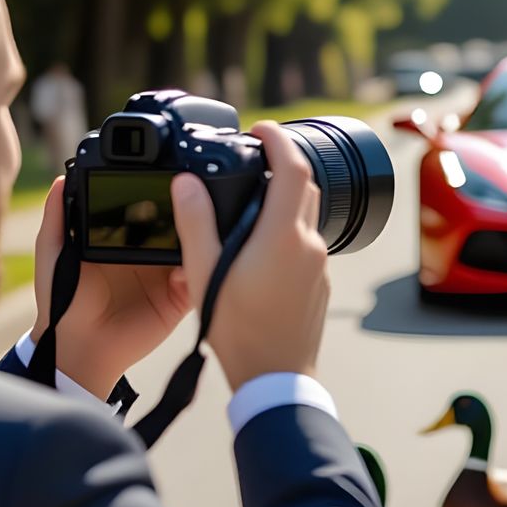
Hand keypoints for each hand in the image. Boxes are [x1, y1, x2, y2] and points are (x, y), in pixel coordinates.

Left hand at [31, 177, 192, 399]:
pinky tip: (187, 265)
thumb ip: (57, 217)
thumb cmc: (62, 300)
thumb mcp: (54, 252)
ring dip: (197, 238)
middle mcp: (150, 254)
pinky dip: (198, 270)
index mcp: (124, 240)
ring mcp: (167, 276)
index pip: (147, 210)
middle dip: (184, 212)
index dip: (155, 193)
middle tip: (188, 198)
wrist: (79, 347)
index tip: (163, 176)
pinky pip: (197, 281)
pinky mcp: (178, 300)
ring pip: (192, 249)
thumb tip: (61, 177)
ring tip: (196, 225)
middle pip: (176, 225)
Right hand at [170, 122, 328, 390]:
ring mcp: (319, 265)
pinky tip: (260, 245)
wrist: (276, 377)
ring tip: (252, 199)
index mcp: (284, 235)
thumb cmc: (239, 329)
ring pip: (308, 216)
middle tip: (255, 157)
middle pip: (306, 187)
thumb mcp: (205, 272)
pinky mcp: (320, 284)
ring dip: (286, 198)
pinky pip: (307, 243)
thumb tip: (186, 183)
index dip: (278, 140)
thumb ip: (196, 223)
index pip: (294, 167)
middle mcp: (310, 245)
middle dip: (283, 165)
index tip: (260, 129)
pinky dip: (288, 229)